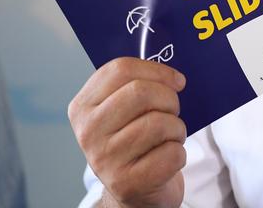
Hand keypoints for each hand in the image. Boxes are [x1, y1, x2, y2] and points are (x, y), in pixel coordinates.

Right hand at [68, 57, 187, 207]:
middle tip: (173, 111)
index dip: (157, 70)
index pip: (121, 69)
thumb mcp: (122, 111)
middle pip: (142, 93)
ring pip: (160, 123)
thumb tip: (173, 75)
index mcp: (83, 107)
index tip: (176, 80)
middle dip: (169, 99)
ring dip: (177, 128)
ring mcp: (105, 160)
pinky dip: (179, 153)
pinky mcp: (127, 184)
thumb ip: (136, 85)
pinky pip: (171, 153)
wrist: (134, 192)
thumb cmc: (134, 141)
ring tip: (170, 137)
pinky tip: (167, 158)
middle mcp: (88, 132)